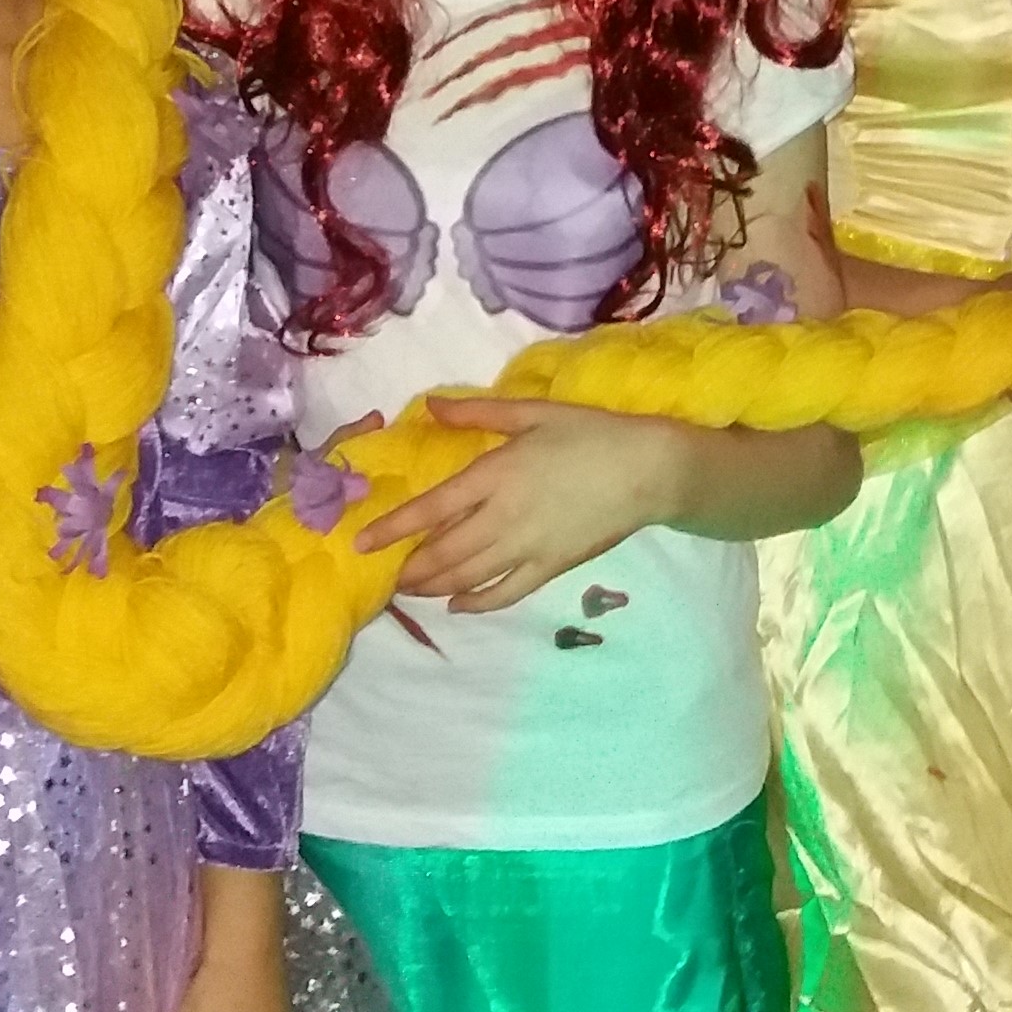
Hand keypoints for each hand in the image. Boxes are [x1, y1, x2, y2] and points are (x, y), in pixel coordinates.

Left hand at [356, 398, 700, 609]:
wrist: (648, 470)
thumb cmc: (591, 433)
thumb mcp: (533, 412)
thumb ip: (478, 412)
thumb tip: (431, 406)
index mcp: (495, 475)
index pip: (431, 509)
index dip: (393, 529)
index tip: (362, 543)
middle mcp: (504, 518)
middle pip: (444, 552)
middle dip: (410, 567)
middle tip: (387, 575)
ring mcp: (527, 548)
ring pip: (468, 576)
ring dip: (434, 586)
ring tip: (411, 590)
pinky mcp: (550, 567)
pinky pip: (506, 593)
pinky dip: (477, 602)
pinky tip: (458, 605)